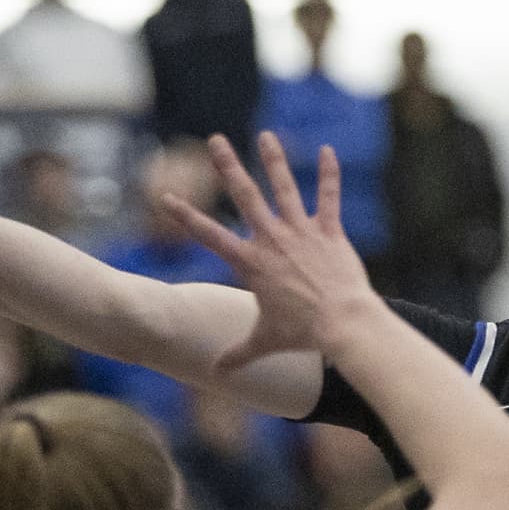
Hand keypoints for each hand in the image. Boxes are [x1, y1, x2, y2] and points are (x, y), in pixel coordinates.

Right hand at [164, 132, 378, 370]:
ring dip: (274, 160)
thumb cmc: (302, 334)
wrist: (342, 324)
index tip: (166, 197)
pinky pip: (328, 198)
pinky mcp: (329, 232)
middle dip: (228, 166)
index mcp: (252, 263)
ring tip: (265, 136)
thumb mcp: (265, 342)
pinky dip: (329, 175)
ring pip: (284, 189)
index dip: (186, 217)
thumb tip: (217, 373)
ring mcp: (301, 233)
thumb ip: (239, 354)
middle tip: (215, 140)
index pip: (210, 236)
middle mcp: (273, 241)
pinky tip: (328, 152)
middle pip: (246, 196)